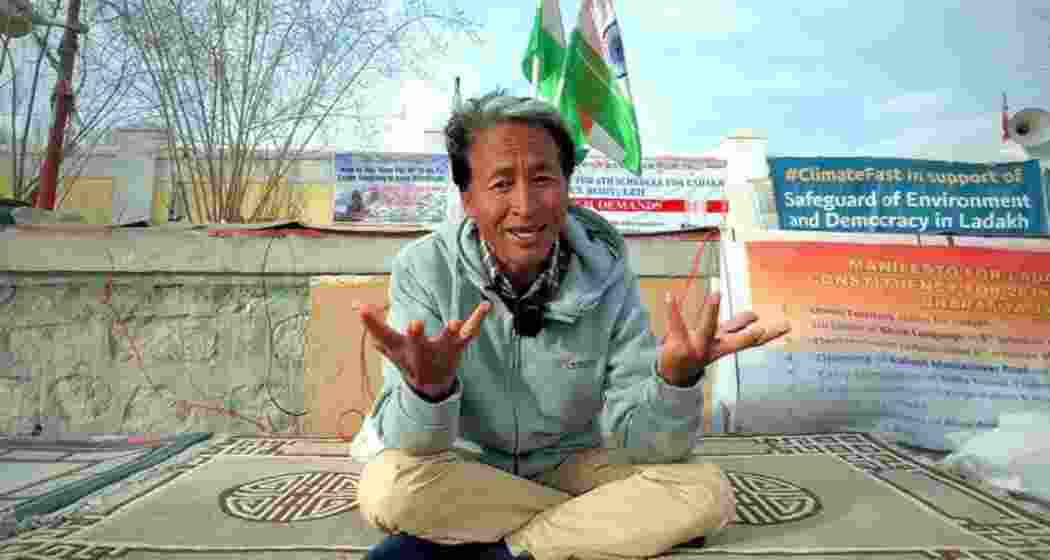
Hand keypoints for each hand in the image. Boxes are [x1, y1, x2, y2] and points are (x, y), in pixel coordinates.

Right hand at [358, 302, 491, 398]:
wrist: (431, 385)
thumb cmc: (408, 359)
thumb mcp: (389, 346)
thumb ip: (374, 325)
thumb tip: (356, 305)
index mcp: (403, 348)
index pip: (383, 335)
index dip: (372, 323)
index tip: (361, 308)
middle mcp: (422, 350)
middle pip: (418, 344)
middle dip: (416, 336)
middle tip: (414, 325)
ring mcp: (442, 350)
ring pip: (447, 341)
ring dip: (451, 333)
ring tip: (455, 323)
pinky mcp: (458, 346)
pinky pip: (470, 332)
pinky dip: (477, 319)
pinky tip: (486, 305)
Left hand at [658, 291, 789, 385]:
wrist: (675, 373)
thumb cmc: (701, 351)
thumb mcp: (721, 341)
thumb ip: (737, 327)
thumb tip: (755, 316)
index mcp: (725, 346)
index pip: (751, 341)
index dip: (767, 335)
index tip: (783, 328)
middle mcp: (714, 348)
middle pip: (733, 341)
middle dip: (745, 333)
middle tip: (759, 325)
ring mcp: (697, 346)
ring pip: (706, 329)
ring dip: (712, 312)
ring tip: (716, 294)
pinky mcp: (678, 342)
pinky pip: (675, 323)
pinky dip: (672, 309)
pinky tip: (670, 295)